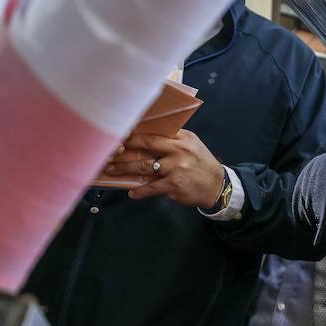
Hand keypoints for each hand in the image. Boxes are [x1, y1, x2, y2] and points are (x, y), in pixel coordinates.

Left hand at [101, 129, 224, 207]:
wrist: (217, 186)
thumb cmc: (201, 164)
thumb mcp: (192, 145)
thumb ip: (173, 139)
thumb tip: (145, 136)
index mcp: (182, 138)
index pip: (152, 133)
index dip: (132, 134)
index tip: (117, 135)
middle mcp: (178, 151)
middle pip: (145, 145)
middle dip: (124, 148)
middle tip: (108, 151)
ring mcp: (175, 168)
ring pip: (143, 167)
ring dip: (124, 169)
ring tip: (111, 170)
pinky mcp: (174, 185)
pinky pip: (151, 187)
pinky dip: (140, 191)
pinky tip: (132, 192)